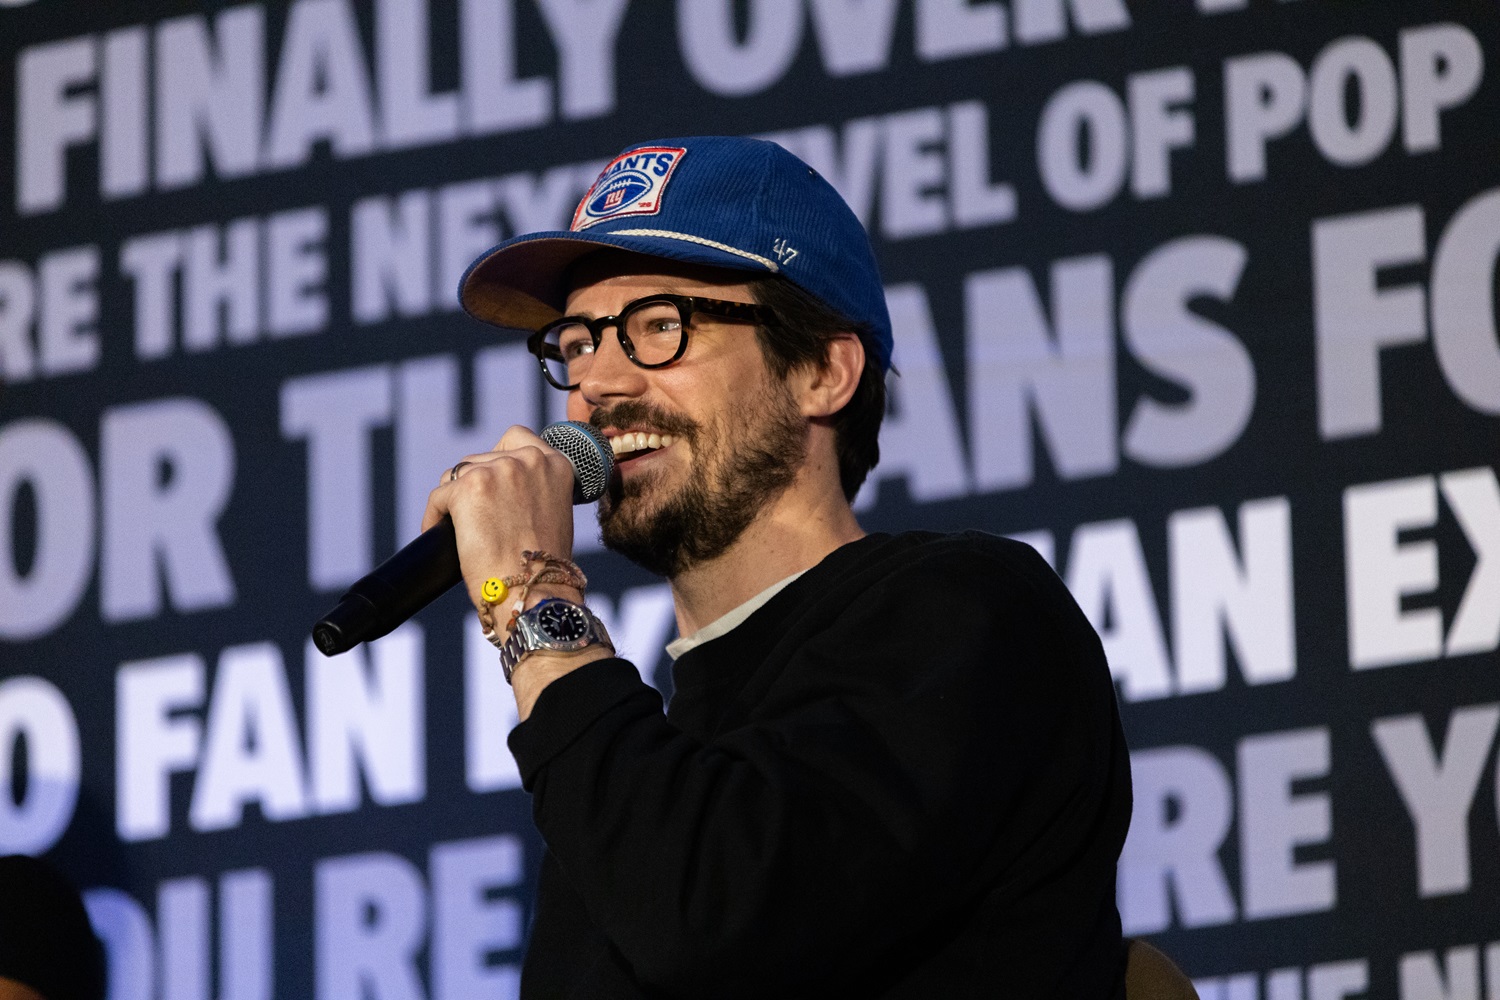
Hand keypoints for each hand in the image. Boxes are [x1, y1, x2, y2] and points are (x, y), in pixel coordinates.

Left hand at [423, 426, 577, 614]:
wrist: (532, 592)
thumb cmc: (543, 566)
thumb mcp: (553, 512)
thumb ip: (535, 488)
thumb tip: (500, 488)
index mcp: (556, 464)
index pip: (517, 439)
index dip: (499, 460)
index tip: (494, 485)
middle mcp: (529, 459)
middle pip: (482, 457)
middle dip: (474, 484)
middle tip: (475, 517)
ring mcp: (498, 470)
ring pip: (457, 475)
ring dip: (454, 500)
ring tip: (460, 529)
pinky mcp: (468, 487)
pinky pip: (439, 497)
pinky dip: (434, 517)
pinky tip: (441, 535)